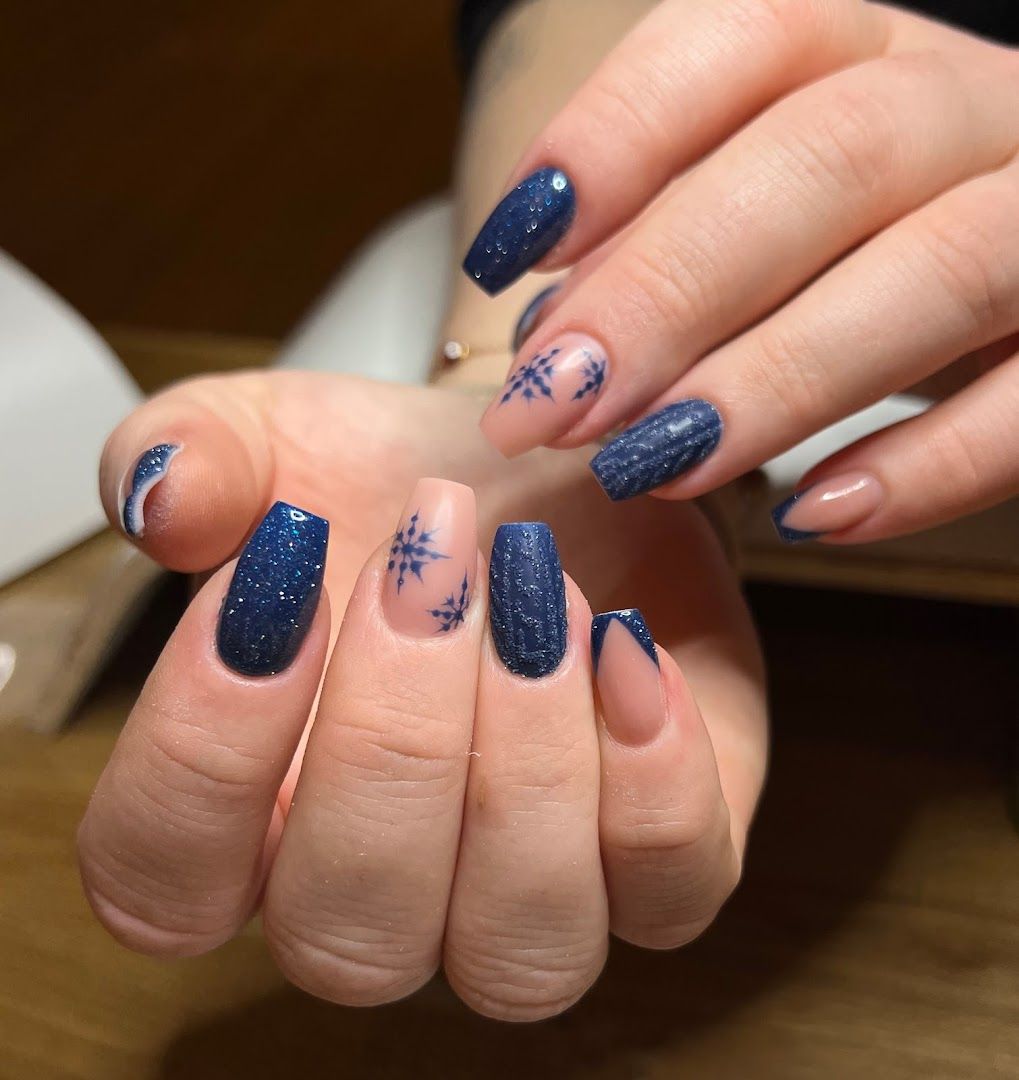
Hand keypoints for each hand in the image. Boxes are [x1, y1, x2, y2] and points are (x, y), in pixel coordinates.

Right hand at [80, 370, 765, 1019]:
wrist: (540, 478)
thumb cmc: (393, 481)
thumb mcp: (277, 439)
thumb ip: (195, 456)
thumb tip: (162, 499)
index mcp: (251, 818)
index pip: (165, 884)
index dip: (202, 751)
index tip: (277, 578)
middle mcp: (383, 892)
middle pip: (349, 934)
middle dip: (391, 740)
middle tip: (428, 564)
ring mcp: (528, 895)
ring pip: (518, 950)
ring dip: (525, 761)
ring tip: (537, 592)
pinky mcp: (661, 860)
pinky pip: (672, 888)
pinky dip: (656, 771)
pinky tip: (628, 638)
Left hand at [464, 0, 1018, 543]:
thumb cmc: (865, 260)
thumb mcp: (770, 227)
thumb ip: (669, 255)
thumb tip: (552, 340)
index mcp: (872, 54)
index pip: (746, 37)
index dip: (615, 137)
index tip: (513, 253)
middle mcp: (972, 108)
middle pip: (827, 156)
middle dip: (668, 289)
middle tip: (556, 402)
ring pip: (942, 264)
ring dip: (775, 379)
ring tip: (652, 466)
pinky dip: (921, 468)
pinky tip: (810, 516)